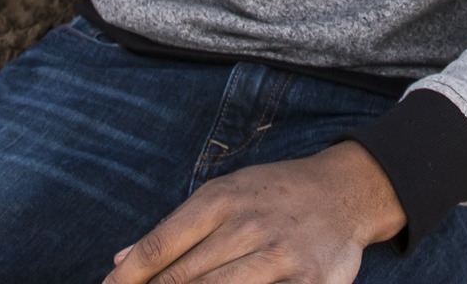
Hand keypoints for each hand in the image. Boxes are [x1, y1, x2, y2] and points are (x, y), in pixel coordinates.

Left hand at [105, 144, 403, 283]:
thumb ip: (175, 229)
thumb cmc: (274, 195)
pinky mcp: (307, 281)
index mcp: (219, 200)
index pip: (160, 246)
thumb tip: (120, 262)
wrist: (346, 191)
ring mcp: (277, 256)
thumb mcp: (224, 195)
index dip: (128, 279)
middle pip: (182, 278)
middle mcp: (246, 225)